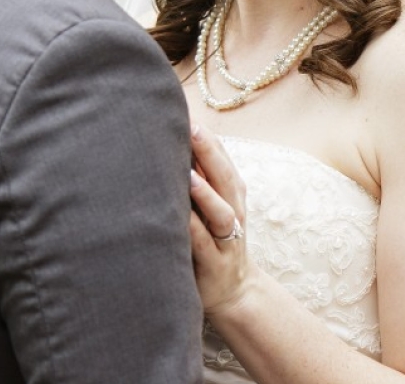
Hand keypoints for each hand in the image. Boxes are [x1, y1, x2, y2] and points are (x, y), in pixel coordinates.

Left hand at [189, 124, 253, 314]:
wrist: (233, 292)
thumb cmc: (211, 240)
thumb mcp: (210, 206)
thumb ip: (198, 177)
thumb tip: (171, 138)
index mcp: (231, 194)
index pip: (223, 159)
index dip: (208, 137)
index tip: (187, 112)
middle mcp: (233, 213)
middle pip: (226, 178)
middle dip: (210, 153)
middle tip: (191, 128)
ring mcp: (226, 240)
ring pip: (222, 213)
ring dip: (207, 194)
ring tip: (189, 175)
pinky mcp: (213, 265)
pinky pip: (204, 246)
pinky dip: (194, 230)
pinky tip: (179, 218)